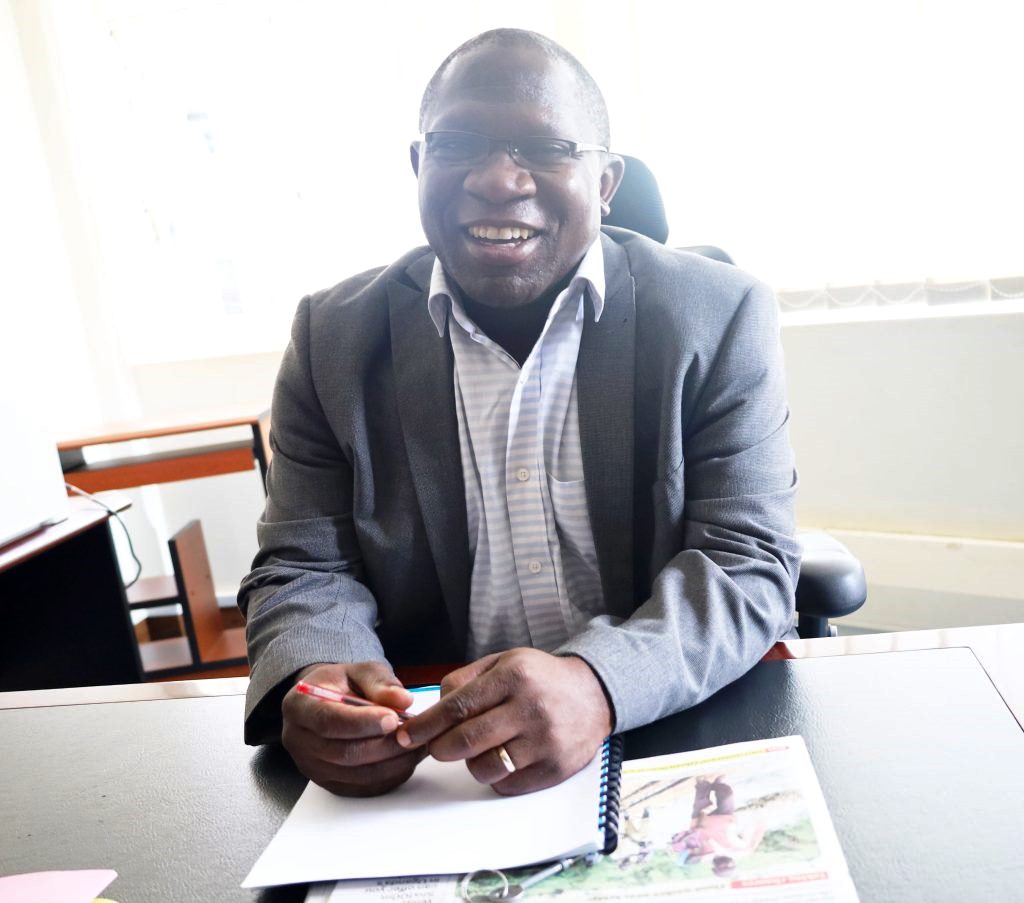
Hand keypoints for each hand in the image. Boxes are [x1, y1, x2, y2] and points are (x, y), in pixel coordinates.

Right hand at [281, 661, 426, 796]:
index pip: (328, 721)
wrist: (327, 702)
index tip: (393, 718)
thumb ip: (380, 682)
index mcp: (299, 706)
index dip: (362, 722)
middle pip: (343, 753)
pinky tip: (406, 760)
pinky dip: (389, 777)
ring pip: (355, 775)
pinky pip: (361, 788)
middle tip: (414, 734)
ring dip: (392, 763)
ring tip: (417, 746)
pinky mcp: (328, 783)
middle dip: (384, 746)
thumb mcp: (359, 672)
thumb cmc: (343, 685)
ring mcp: (311, 767)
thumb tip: (403, 701)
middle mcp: (298, 740)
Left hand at [395, 648, 612, 794]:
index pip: (458, 706)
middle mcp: (530, 708)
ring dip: (471, 763)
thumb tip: (433, 706)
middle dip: (441, 747)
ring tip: (479, 749)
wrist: (594, 694)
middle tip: (436, 746)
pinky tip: (504, 757)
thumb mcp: (504, 662)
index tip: (406, 735)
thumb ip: (466, 679)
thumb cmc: (540, 678)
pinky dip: (497, 777)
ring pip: (485, 767)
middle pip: (467, 740)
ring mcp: (544, 741)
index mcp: (514, 676)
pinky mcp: (555, 768)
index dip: (426, 724)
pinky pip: (508, 785)